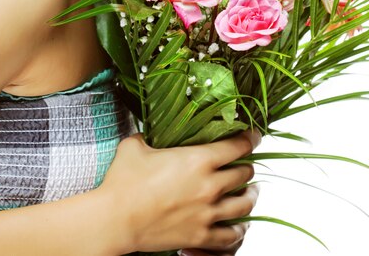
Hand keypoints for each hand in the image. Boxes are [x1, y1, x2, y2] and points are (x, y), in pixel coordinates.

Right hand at [98, 129, 259, 253]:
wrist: (115, 219)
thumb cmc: (124, 182)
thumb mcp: (136, 146)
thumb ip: (149, 136)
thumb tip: (151, 133)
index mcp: (198, 160)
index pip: (237, 146)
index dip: (249, 139)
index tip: (252, 135)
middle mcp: (209, 185)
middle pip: (244, 174)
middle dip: (246, 166)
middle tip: (244, 163)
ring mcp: (207, 213)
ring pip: (244, 204)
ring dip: (250, 196)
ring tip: (251, 192)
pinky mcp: (200, 236)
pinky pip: (231, 235)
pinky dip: (239, 229)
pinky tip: (239, 224)